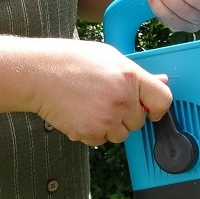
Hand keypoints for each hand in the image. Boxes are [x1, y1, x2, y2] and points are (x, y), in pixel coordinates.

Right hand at [31, 39, 172, 145]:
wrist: (36, 73)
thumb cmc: (70, 61)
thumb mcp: (109, 57)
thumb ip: (137, 74)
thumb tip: (161, 81)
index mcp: (130, 77)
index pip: (163, 100)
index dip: (158, 107)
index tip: (151, 110)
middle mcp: (122, 99)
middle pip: (139, 122)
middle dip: (127, 115)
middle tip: (107, 100)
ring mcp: (106, 118)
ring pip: (121, 135)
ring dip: (111, 126)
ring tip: (93, 107)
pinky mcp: (90, 132)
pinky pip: (101, 141)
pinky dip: (94, 132)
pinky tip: (81, 114)